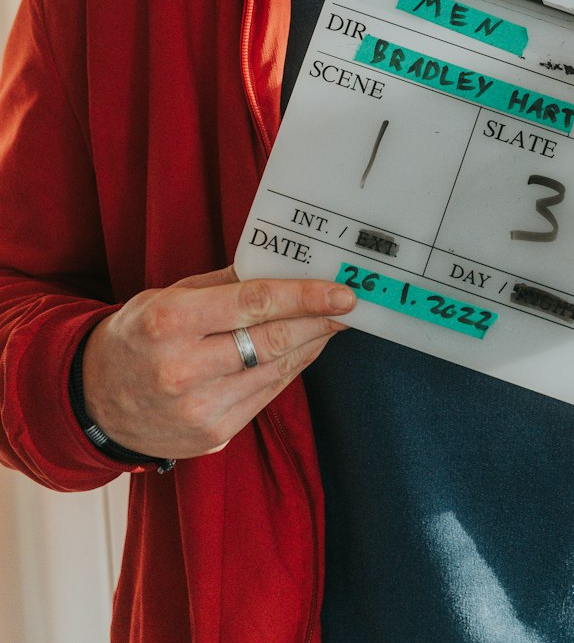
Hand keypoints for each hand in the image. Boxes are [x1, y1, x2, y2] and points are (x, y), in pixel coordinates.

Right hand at [81, 264, 354, 459]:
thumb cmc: (137, 335)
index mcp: (170, 321)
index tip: (343, 291)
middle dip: (320, 321)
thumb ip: (226, 282)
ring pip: (276, 369)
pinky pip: (266, 395)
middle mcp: (184, 368)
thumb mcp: (168, 295)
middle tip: (349, 306)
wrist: (94, 402)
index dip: (306, 295)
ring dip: (311, 343)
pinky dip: (289, 369)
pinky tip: (301, 349)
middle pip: (273, 339)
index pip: (254, 303)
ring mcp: (199, 408)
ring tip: (330, 323)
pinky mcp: (212, 435)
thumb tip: (284, 267)